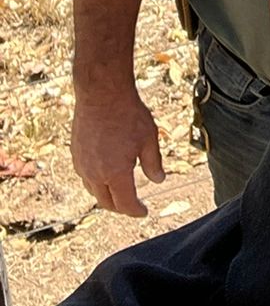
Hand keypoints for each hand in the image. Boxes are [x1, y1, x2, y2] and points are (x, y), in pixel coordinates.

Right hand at [71, 86, 164, 216]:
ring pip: (93, 190)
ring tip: (119, 192)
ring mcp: (82, 164)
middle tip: (132, 205)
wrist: (101, 93)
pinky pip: (85, 176)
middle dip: (121, 207)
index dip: (136, 211)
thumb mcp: (149, 138)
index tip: (144, 212)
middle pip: (106, 202)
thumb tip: (158, 180)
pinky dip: (96, 182)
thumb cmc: (128, 113)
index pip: (125, 203)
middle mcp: (95, 174)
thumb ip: (153, 163)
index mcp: (115, 173)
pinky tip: (105, 173)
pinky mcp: (75, 154)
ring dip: (106, 195)